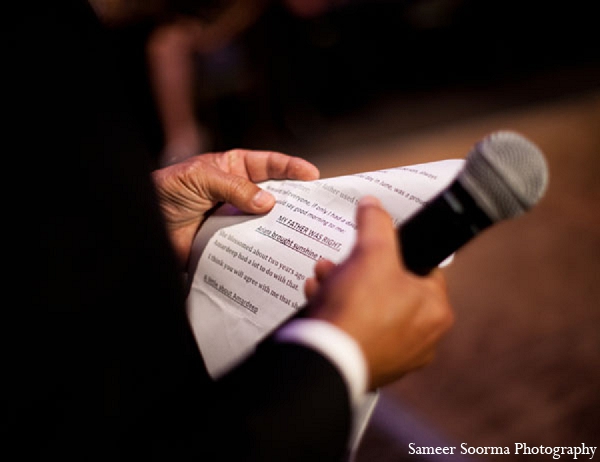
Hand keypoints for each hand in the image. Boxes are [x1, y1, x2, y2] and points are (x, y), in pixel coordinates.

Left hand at [152, 149, 319, 265]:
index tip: (312, 174)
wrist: (145, 224)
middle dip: (294, 200)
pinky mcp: (227, 242)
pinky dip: (262, 249)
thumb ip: (234, 187)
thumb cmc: (167, 190)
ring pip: (264, 221)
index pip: (267, 165)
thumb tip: (268, 201)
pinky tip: (276, 253)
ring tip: (301, 233)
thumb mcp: (201, 178)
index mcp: (233, 170)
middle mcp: (237, 194)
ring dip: (280, 227)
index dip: (290, 168)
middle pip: (272, 194)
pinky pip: (249, 245)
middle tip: (315, 208)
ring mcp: (234, 218)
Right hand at [304, 196, 453, 389]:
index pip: (422, 269)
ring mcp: (398, 357)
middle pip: (391, 290)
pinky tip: (321, 303)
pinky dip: (342, 316)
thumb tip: (374, 205)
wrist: (326, 359)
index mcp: (436, 311)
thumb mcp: (370, 253)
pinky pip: (360, 333)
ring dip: (347, 291)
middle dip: (359, 271)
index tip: (372, 249)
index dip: (393, 253)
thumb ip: (375, 224)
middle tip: (340, 264)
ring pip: (373, 312)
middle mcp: (424, 338)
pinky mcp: (374, 367)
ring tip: (324, 279)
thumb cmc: (358, 310)